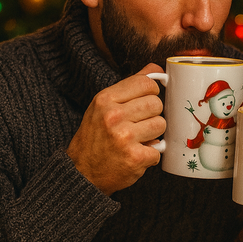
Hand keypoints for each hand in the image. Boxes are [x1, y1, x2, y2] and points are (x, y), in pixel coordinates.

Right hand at [66, 63, 165, 195]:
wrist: (81, 173)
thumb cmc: (95, 137)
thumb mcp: (104, 106)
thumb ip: (130, 86)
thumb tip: (156, 68)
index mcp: (105, 99)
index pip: (146, 83)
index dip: (151, 92)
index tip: (145, 100)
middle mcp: (113, 116)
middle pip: (156, 104)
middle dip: (152, 115)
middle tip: (138, 125)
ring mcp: (124, 137)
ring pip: (161, 124)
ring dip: (153, 135)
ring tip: (137, 140)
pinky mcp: (135, 157)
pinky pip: (159, 149)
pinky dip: (150, 155)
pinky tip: (136, 155)